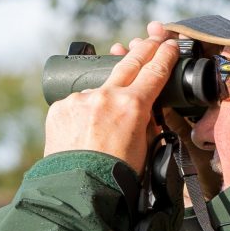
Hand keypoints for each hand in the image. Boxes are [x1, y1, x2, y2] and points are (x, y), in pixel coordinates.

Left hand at [43, 25, 178, 169]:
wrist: (78, 191)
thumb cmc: (115, 177)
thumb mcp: (145, 149)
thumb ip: (147, 123)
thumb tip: (147, 109)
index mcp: (132, 105)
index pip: (154, 71)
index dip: (164, 55)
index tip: (169, 45)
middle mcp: (105, 96)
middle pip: (128, 63)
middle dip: (142, 49)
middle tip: (151, 39)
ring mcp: (80, 99)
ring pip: (99, 88)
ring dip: (105, 96)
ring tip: (106, 118)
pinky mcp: (60, 107)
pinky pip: (77, 103)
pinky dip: (83, 113)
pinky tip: (84, 131)